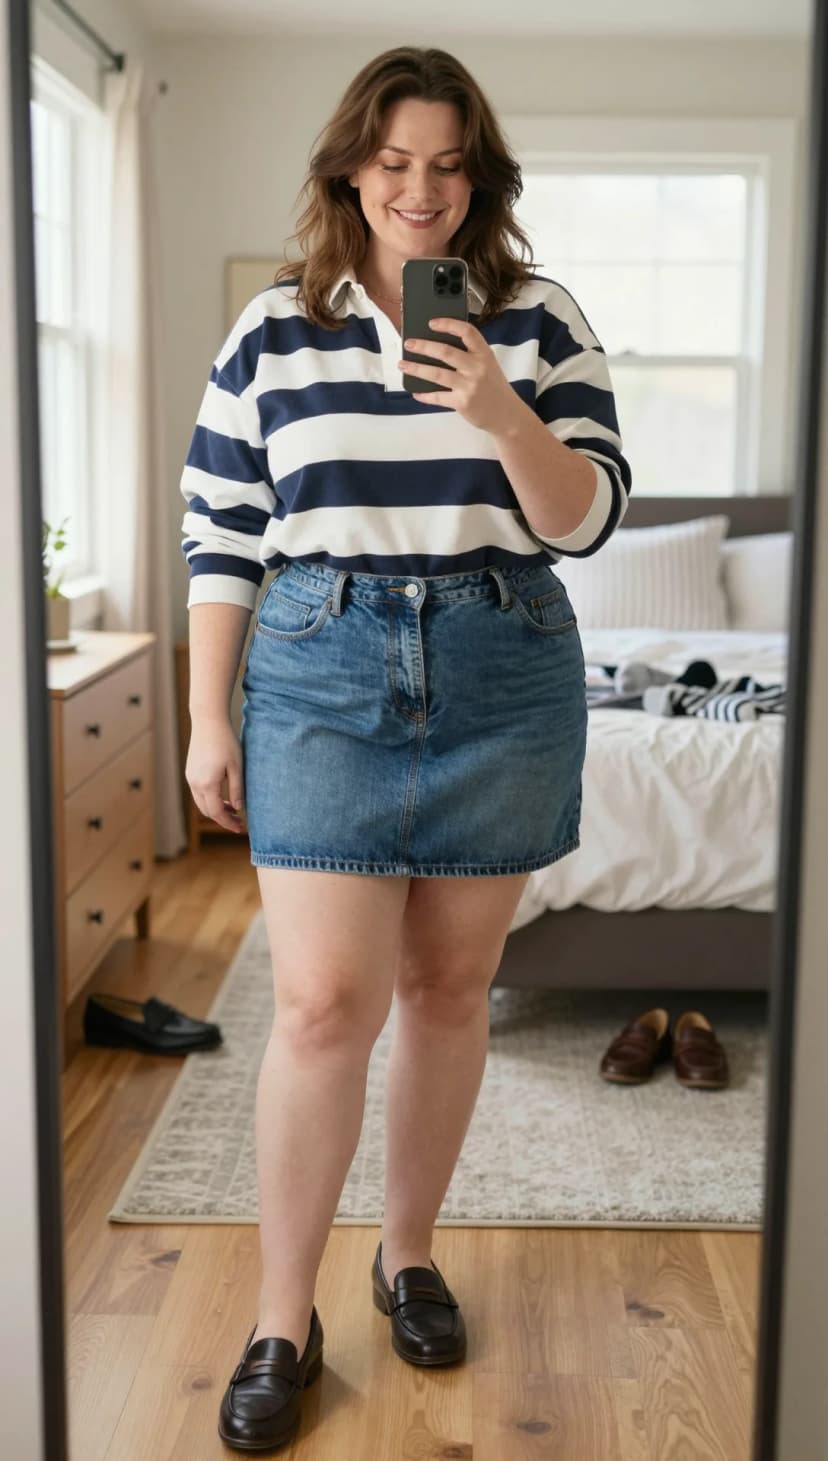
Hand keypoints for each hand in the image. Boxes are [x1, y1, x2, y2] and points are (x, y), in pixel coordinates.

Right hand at [185, 717, 245, 833]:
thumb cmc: (226, 741)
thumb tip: (238, 809)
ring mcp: (190, 777)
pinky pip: (198, 793)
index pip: (217, 813)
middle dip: (222, 819)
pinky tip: (222, 796)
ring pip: (201, 803)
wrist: (208, 721)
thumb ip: (237, 790)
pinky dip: (209, 800)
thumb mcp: (236, 767)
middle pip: (207, 811)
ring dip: (215, 809)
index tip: (240, 828)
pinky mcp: (190, 771)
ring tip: (233, 809)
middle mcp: (195, 783)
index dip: (228, 823)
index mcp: (207, 784)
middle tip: (239, 821)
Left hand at [399, 317, 522, 434]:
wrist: (507, 415)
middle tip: (408, 344)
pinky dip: (424, 395)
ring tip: (403, 365)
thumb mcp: (488, 365)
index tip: (431, 322)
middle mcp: (477, 367)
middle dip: (423, 346)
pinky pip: (438, 397)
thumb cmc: (494, 387)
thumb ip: (470, 355)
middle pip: (446, 352)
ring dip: (416, 369)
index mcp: (484, 353)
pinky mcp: (462, 403)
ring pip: (437, 374)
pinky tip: (415, 392)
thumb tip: (437, 348)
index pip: (467, 332)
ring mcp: (469, 386)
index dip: (448, 324)